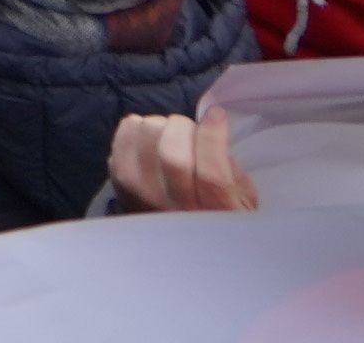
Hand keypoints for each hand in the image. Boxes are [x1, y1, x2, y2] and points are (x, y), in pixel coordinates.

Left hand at [108, 108, 251, 213]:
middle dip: (182, 127)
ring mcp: (144, 202)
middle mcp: (178, 213)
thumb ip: (231, 167)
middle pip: (173, 155)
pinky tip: (145, 136)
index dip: (212, 136)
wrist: (178, 249)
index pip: (212, 175)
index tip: (216, 115)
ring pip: (143, 142)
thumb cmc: (219, 215)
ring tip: (166, 133)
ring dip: (157, 125)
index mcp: (217, 215)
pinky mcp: (120, 190)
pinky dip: (132, 130)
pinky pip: (120, 144)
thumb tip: (211, 127)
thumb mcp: (244, 199)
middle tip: (187, 128)